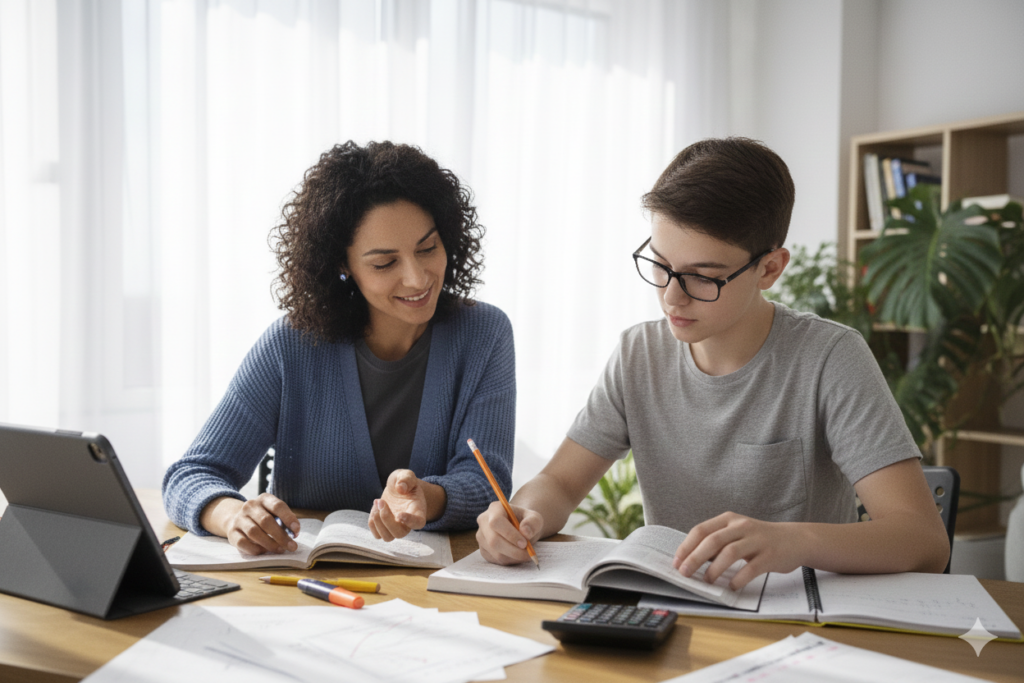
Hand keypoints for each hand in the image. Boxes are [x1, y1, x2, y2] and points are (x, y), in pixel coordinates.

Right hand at [203, 493, 299, 555]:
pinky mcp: (232, 532)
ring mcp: (239, 519)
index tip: (296, 531)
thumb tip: (293, 534)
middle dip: (281, 536)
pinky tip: (264, 552)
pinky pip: (243, 543)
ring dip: (270, 544)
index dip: (288, 518)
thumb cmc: (262, 517)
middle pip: (266, 521)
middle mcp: (250, 506)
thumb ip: (283, 521)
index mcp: (264, 499)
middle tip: (292, 546)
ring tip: (280, 550)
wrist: (236, 518)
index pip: (277, 506)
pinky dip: (255, 549)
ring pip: (254, 532)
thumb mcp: (273, 513)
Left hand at [368, 469, 428, 540]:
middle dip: (386, 519)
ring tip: (377, 502)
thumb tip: (401, 488)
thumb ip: (406, 479)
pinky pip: (377, 534)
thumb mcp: (406, 475)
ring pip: (387, 537)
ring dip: (378, 521)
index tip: (399, 514)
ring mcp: (396, 528)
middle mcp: (408, 523)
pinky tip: (375, 507)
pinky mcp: (384, 528)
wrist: (398, 488)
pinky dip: (372, 522)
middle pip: (399, 534)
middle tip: (381, 501)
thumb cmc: (404, 482)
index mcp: (418, 510)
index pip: (418, 523)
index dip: (410, 521)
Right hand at [476, 500, 543, 564]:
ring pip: (495, 552)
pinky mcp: (483, 549)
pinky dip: (509, 560)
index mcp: (495, 508)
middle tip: (528, 554)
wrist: (520, 528)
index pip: (496, 522)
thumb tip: (525, 533)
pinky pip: (495, 559)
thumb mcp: (535, 518)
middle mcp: (484, 521)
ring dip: (513, 557)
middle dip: (513, 550)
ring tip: (525, 554)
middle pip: (493, 540)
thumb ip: (533, 523)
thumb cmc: (526, 521)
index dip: (509, 534)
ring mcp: (481, 536)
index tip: (524, 543)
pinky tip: (517, 555)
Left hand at [672, 512, 804, 590]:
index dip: (686, 546)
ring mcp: (756, 540)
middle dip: (695, 558)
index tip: (676, 561)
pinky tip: (732, 586)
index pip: (701, 530)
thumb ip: (717, 542)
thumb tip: (692, 559)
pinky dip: (738, 578)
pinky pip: (750, 568)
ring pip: (730, 552)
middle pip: (712, 540)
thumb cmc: (759, 539)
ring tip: (707, 581)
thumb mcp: (737, 533)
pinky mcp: (770, 555)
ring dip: (714, 569)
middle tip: (684, 572)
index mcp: (729, 520)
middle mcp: (741, 527)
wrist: (795, 540)